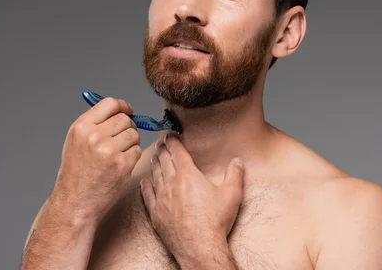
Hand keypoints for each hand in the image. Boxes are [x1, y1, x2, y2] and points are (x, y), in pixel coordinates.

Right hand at [51, 97, 141, 223]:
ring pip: (133, 134)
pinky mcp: (122, 165)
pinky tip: (119, 166)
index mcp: (81, 127)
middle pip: (125, 119)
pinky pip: (137, 150)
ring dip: (130, 143)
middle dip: (127, 128)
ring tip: (117, 155)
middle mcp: (94, 136)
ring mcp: (108, 150)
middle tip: (120, 141)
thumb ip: (94, 124)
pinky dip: (132, 157)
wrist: (75, 203)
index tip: (128, 110)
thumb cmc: (76, 174)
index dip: (123, 106)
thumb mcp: (76, 142)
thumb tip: (120, 111)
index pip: (110, 104)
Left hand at [140, 133, 244, 260]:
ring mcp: (161, 199)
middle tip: (161, 142)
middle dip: (162, 148)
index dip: (173, 140)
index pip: (177, 151)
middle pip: (164, 160)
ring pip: (154, 175)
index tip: (170, 134)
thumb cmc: (215, 222)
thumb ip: (234, 175)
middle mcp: (172, 183)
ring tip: (154, 157)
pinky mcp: (156, 214)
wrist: (199, 247)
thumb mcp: (232, 195)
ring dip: (154, 163)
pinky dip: (145, 185)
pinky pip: (147, 195)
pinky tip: (144, 181)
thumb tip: (237, 161)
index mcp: (188, 176)